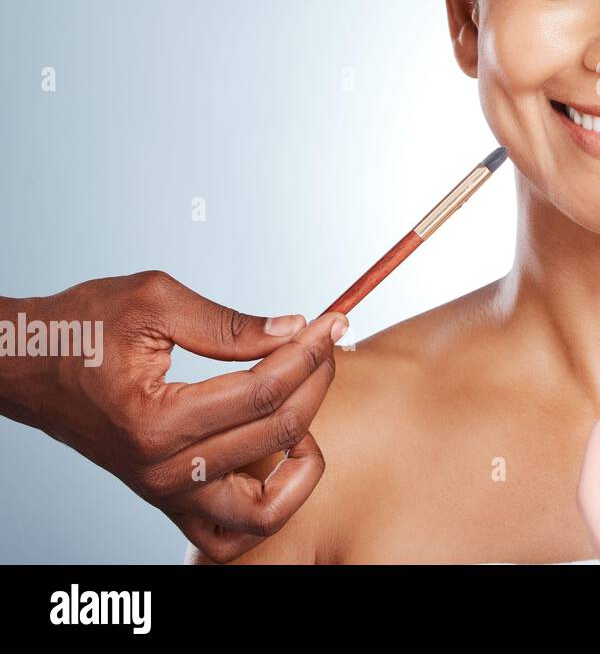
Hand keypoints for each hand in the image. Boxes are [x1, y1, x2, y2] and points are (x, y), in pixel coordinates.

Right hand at [1, 271, 345, 561]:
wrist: (29, 366)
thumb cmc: (84, 326)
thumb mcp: (153, 301)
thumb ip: (229, 323)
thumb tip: (295, 329)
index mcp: (156, 420)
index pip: (264, 390)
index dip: (309, 351)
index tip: (333, 321)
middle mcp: (163, 471)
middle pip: (277, 432)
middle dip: (317, 378)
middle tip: (329, 341)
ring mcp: (166, 494)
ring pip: (265, 509)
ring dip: (305, 458)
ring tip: (304, 403)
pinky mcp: (169, 501)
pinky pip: (233, 534)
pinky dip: (272, 502)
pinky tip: (283, 449)